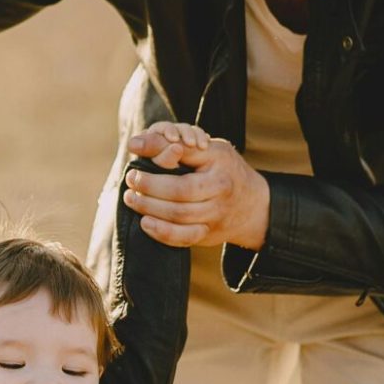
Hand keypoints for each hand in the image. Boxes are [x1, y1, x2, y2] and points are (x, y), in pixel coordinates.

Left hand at [124, 124, 270, 249]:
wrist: (252, 204)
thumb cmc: (225, 169)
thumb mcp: (210, 151)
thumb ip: (177, 146)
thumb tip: (136, 144)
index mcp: (219, 173)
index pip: (183, 175)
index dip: (154, 176)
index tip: (135, 169)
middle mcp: (219, 197)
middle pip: (179, 198)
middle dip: (149, 191)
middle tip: (131, 182)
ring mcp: (214, 219)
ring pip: (179, 219)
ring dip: (150, 210)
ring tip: (132, 199)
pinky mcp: (207, 235)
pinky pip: (183, 239)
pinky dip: (162, 233)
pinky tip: (145, 223)